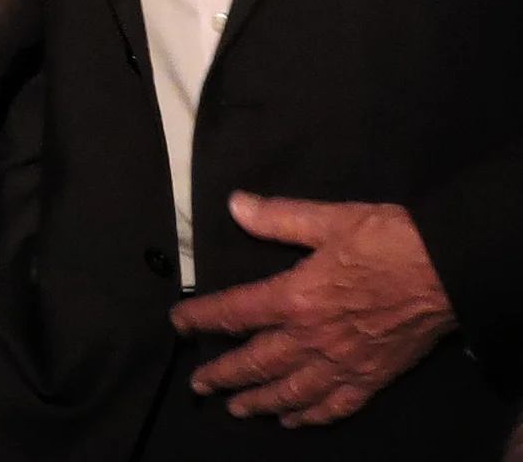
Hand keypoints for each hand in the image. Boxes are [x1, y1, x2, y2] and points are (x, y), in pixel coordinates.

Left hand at [171, 193, 454, 426]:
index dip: (201, 318)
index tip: (177, 324)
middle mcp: (313, 338)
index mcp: (295, 297)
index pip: (234, 312)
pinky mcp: (372, 377)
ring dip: (260, 402)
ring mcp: (343, 363)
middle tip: (199, 385)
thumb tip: (234, 205)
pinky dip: (312, 416)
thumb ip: (277, 217)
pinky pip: (336, 405)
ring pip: (291, 392)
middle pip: (257, 363)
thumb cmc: (387, 241)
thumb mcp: (328, 219)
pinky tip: (297, 421)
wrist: (448, 271)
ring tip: (237, 409)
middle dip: (223, 375)